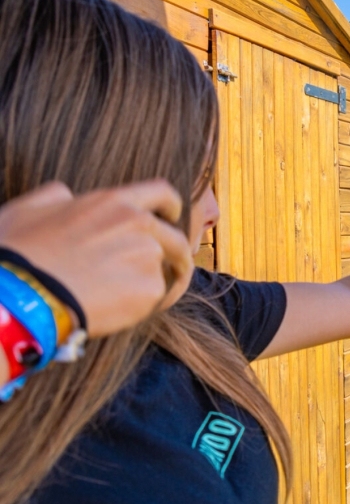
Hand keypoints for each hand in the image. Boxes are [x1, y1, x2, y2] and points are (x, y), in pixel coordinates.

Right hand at [0, 180, 192, 337]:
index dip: (172, 206)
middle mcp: (139, 224)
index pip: (162, 193)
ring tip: (129, 297)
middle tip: (167, 269)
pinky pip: (159, 297)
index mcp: (113, 202)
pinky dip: (148, 304)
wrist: (24, 295)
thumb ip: (57, 197)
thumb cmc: (19, 254)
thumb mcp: (30, 209)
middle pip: (176, 239)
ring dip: (155, 281)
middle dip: (176, 254)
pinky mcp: (150, 288)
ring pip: (165, 269)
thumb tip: (67, 195)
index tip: (172, 216)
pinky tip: (124, 310)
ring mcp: (147, 256)